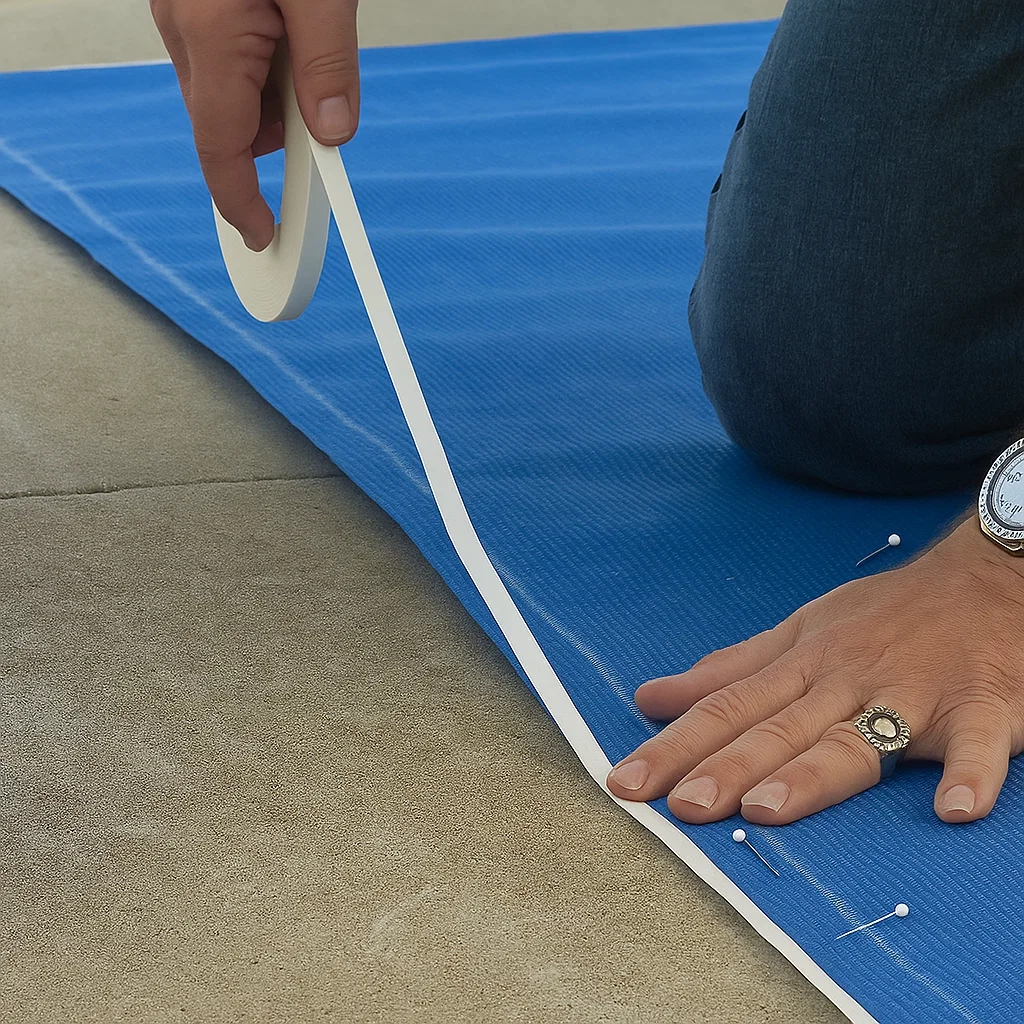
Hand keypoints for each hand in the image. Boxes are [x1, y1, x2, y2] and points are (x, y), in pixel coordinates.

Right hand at [150, 0, 359, 250]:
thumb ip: (327, 61)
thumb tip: (333, 132)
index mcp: (210, 32)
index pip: (220, 147)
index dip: (239, 202)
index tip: (260, 236)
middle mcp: (182, 25)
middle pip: (225, 123)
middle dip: (276, 139)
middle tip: (321, 129)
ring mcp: (181, 11)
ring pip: (226, 90)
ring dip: (272, 97)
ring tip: (312, 52)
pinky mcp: (192, 0)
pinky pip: (225, 56)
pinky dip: (262, 67)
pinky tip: (292, 37)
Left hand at [607, 517, 1023, 824]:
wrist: (985, 577)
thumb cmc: (884, 614)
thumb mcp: (798, 632)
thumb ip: (728, 671)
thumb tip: (649, 697)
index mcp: (800, 664)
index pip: (725, 707)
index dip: (674, 745)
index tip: (625, 782)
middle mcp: (845, 680)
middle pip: (775, 729)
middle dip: (724, 767)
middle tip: (679, 807)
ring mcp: (912, 694)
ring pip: (855, 739)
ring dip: (812, 774)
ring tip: (768, 809)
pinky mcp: (981, 704)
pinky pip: (976, 743)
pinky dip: (969, 773)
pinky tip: (954, 808)